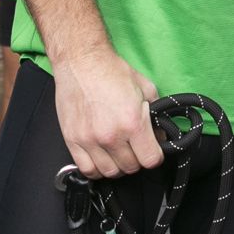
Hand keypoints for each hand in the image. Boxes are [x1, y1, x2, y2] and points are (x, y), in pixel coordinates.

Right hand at [53, 48, 162, 178]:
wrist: (81, 61)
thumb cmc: (111, 72)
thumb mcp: (145, 89)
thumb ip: (155, 116)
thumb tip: (160, 136)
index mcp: (132, 123)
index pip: (150, 160)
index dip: (155, 156)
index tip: (153, 151)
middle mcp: (110, 135)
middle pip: (131, 167)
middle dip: (137, 160)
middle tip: (135, 148)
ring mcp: (89, 140)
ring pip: (110, 172)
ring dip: (118, 166)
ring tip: (119, 153)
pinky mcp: (72, 140)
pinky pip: (87, 169)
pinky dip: (97, 169)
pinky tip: (102, 159)